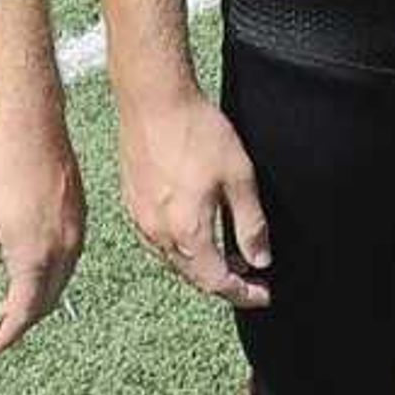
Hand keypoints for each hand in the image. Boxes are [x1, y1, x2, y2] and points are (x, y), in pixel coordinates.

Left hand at [0, 120, 86, 349]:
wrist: (33, 129)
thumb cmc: (1, 171)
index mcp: (35, 256)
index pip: (25, 309)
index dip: (9, 331)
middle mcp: (63, 250)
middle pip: (47, 300)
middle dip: (23, 319)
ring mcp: (76, 233)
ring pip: (61, 281)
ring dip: (39, 298)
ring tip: (14, 303)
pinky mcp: (79, 216)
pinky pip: (69, 260)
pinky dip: (51, 275)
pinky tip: (36, 269)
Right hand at [117, 87, 269, 307]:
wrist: (153, 100)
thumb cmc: (196, 132)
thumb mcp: (240, 178)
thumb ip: (251, 224)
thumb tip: (260, 259)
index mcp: (187, 231)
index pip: (217, 282)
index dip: (243, 294)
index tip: (262, 294)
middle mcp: (159, 233)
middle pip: (194, 277)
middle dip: (224, 283)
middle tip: (251, 278)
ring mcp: (141, 219)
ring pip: (175, 261)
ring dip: (203, 266)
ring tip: (231, 256)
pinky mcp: (132, 204)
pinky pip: (159, 241)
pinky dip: (183, 247)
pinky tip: (199, 232)